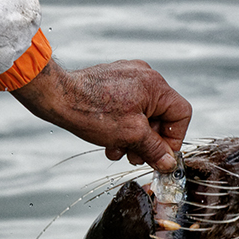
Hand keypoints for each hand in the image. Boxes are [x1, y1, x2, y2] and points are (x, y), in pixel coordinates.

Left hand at [10, 58, 191, 171]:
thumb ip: (154, 149)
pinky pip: (128, 107)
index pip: (181, 114)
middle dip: (149, 141)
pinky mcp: (114, 81)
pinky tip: (108, 140)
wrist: (57, 96)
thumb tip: (168, 162)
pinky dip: (122, 126)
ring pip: (143, 114)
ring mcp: (129, 77)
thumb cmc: (92, 111)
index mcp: (155, 85)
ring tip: (117, 150)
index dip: (174, 138)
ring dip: (133, 137)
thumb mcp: (130, 136)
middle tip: (135, 157)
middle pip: (161, 116)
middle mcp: (145, 76)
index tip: (161, 155)